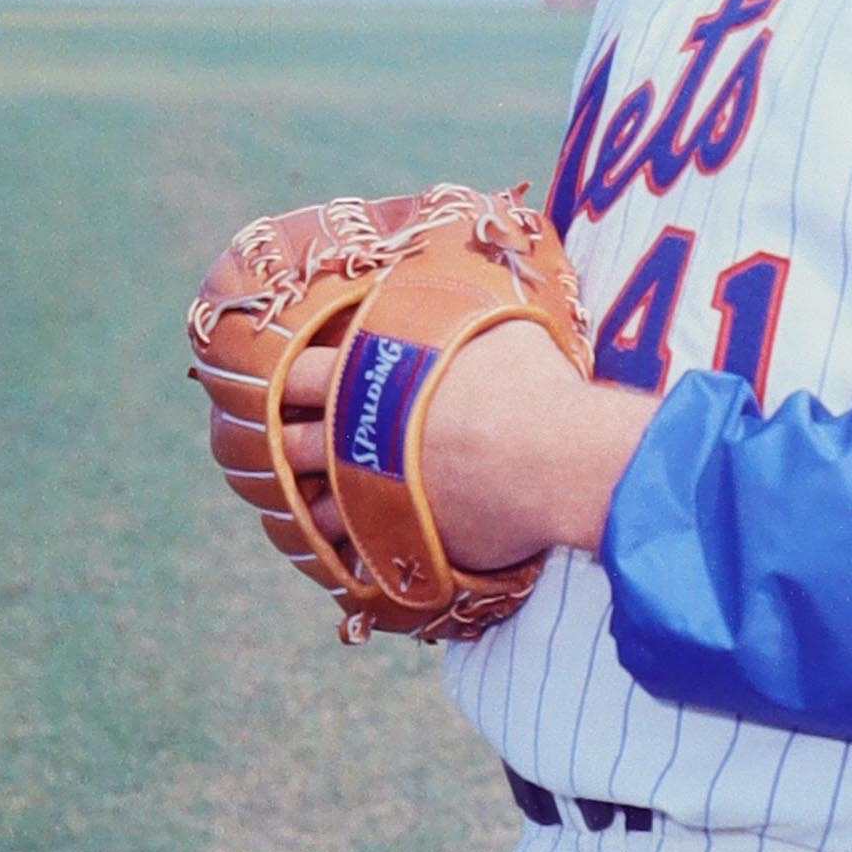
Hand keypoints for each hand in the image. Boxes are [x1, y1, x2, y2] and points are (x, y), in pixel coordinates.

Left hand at [284, 323, 654, 573]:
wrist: (559, 459)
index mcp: (367, 377)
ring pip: (316, 509)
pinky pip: (359, 552)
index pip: (299, 373)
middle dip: (291, 443)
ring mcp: (371, 495)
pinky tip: (363, 546)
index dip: (297, 379)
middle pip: (292, 443)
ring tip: (323, 504)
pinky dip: (357, 550)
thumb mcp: (492, 325)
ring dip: (316, 506)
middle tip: (299, 444)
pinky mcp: (399, 542)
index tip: (301, 387)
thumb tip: (460, 299)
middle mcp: (355, 438)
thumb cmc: (531, 382)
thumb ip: (455, 317)